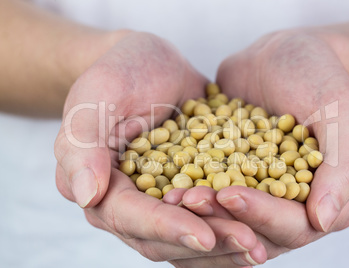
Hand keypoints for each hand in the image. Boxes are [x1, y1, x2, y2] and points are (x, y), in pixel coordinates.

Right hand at [54, 31, 265, 265]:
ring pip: (189, 235)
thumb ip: (85, 143)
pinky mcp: (189, 189)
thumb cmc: (122, 71)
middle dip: (207, 241)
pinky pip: (209, 217)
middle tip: (250, 245)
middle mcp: (129, 203)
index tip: (204, 236)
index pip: (130, 216)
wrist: (152, 64)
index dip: (166, 227)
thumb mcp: (99, 94)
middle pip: (164, 237)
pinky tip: (262, 230)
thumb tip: (87, 196)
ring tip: (260, 246)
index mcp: (101, 184)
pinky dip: (234, 224)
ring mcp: (161, 200)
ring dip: (225, 243)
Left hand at [181, 30, 348, 259]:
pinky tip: (162, 183)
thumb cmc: (318, 77)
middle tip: (189, 198)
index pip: (293, 226)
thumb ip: (340, 167)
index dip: (261, 215)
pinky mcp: (225, 177)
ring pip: (225, 219)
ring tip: (171, 195)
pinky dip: (186, 191)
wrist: (280, 55)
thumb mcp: (341, 113)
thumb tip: (323, 221)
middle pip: (253, 231)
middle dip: (221, 218)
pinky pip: (206, 193)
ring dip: (198, 213)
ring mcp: (253, 194)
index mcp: (322, 201)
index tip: (230, 194)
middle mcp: (287, 207)